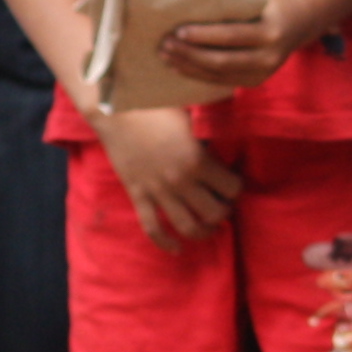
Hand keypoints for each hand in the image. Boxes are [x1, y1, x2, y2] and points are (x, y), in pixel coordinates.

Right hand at [94, 109, 241, 245]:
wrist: (114, 110)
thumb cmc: (155, 104)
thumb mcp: (191, 114)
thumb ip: (210, 130)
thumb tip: (229, 130)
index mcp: (198, 160)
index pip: (232, 188)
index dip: (237, 187)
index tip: (234, 182)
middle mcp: (181, 181)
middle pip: (214, 213)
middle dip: (224, 212)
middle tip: (224, 205)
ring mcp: (158, 192)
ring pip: (188, 227)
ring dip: (203, 232)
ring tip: (209, 228)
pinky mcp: (138, 196)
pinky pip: (152, 228)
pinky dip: (165, 242)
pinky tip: (177, 247)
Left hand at [150, 0, 304, 96]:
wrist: (301, 22)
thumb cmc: (270, 1)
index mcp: (270, 32)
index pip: (231, 36)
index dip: (203, 36)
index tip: (178, 31)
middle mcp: (268, 57)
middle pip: (221, 61)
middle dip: (189, 54)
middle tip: (165, 45)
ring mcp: (262, 74)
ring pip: (218, 75)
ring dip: (189, 66)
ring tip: (166, 56)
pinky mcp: (255, 82)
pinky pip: (221, 81)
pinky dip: (198, 74)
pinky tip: (180, 66)